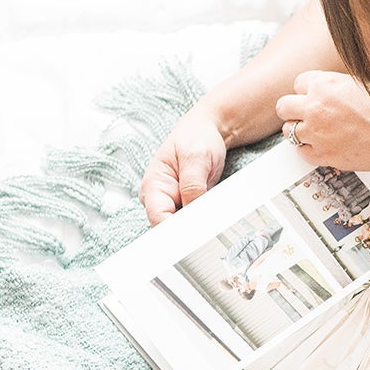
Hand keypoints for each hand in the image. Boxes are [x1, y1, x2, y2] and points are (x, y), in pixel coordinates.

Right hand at [140, 109, 226, 225]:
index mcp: (153, 186)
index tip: (195, 238)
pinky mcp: (189, 206)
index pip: (158, 220)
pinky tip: (216, 222)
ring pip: (184, 229)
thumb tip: (193, 215)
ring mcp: (174, 204)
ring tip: (216, 227)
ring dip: (200, 230)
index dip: (175, 233)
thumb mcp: (196, 158)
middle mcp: (160, 199)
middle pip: (170, 229)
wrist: (208, 131)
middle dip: (189, 234)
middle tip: (211, 235)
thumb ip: (193, 187)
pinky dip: (205, 224)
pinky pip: (195, 222)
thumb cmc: (197, 138)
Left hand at [274, 71, 369, 170]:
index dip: (310, 91)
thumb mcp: (364, 84)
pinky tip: (327, 147)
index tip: (319, 98)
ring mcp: (319, 133)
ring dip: (301, 131)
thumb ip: (338, 87)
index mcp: (326, 84)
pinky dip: (311, 150)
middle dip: (295, 110)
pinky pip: (303, 153)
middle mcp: (316, 107)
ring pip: (289, 132)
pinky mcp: (327, 156)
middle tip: (311, 116)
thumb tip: (329, 92)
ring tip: (321, 133)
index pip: (299, 83)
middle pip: (284, 107)